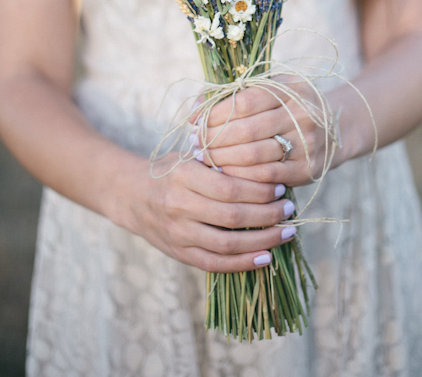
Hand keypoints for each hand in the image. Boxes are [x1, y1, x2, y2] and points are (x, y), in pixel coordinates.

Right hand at [110, 152, 296, 272]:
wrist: (132, 195)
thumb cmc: (170, 170)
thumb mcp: (189, 155)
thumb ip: (219, 160)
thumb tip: (266, 163)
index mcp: (183, 176)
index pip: (230, 187)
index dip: (260, 190)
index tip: (281, 187)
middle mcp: (179, 206)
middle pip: (233, 217)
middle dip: (268, 215)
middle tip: (289, 209)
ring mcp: (178, 233)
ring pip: (227, 244)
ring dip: (263, 241)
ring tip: (286, 232)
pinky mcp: (179, 253)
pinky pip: (214, 264)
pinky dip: (242, 264)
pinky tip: (266, 257)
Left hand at [192, 80, 332, 186]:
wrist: (336, 128)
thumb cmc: (291, 105)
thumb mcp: (273, 88)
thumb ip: (238, 92)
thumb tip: (196, 105)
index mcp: (290, 89)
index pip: (243, 101)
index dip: (214, 112)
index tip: (194, 121)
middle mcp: (301, 114)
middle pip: (246, 130)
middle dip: (214, 139)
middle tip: (195, 144)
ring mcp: (306, 143)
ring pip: (254, 155)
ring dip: (223, 159)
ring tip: (205, 159)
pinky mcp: (307, 169)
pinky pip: (266, 176)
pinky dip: (241, 176)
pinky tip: (226, 174)